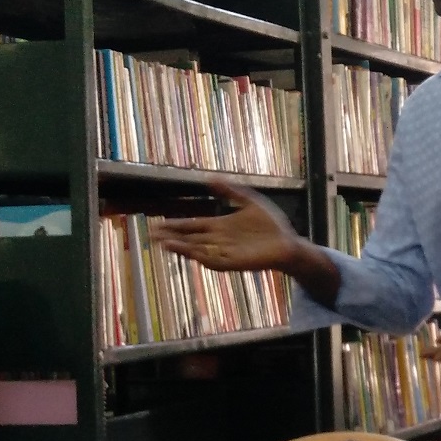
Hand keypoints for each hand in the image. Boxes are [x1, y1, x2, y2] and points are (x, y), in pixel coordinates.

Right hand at [151, 181, 305, 272]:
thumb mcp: (249, 201)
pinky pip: (214, 260)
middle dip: (172, 236)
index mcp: (220, 226)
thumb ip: (230, 191)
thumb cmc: (270, 224)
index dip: (176, 225)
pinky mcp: (234, 262)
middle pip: (190, 238)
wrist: (287, 242)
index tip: (158, 224)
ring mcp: (225, 252)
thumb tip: (209, 178)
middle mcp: (219, 240)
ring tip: (165, 244)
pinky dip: (203, 257)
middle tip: (153, 235)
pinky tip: (192, 253)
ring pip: (198, 250)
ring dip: (182, 247)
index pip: (192, 226)